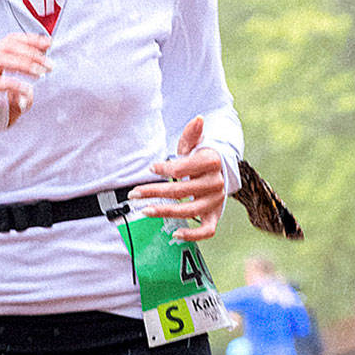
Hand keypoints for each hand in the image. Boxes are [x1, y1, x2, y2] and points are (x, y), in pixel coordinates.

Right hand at [0, 33, 51, 126]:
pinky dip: (14, 84)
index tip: (49, 44)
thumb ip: (24, 97)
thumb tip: (29, 92)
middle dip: (30, 52)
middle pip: (6, 46)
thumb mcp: (14, 105)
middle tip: (49, 65)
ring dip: (22, 63)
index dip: (30, 39)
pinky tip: (27, 90)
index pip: (11, 41)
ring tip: (40, 74)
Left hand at [129, 115, 226, 241]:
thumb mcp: (195, 144)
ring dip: (165, 212)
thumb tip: (198, 119)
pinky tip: (174, 234)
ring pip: (189, 211)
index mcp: (211, 163)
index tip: (151, 169)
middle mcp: (215, 183)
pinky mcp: (214, 216)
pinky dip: (192, 235)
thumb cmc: (201, 158)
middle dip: (154, 192)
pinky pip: (206, 231)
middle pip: (181, 190)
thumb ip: (192, 134)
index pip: (182, 168)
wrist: (220, 172)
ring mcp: (215, 202)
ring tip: (144, 210)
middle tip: (134, 193)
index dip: (164, 169)